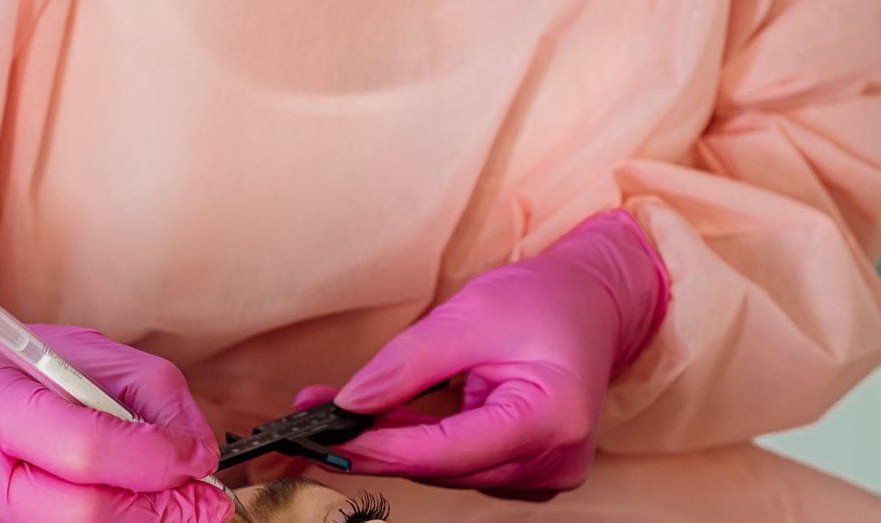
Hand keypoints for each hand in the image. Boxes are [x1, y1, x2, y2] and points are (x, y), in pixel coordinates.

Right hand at [0, 325, 233, 521]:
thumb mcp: (69, 350)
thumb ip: (145, 390)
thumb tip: (197, 451)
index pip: (86, 450)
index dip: (156, 461)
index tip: (197, 460)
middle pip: (85, 515)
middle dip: (160, 512)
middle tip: (205, 502)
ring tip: (172, 505)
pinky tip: (127, 510)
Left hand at [296, 210, 668, 499]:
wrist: (588, 305)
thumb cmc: (540, 302)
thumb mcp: (469, 315)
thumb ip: (408, 364)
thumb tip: (349, 404)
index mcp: (553, 420)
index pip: (450, 450)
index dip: (383, 446)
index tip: (326, 431)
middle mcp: (553, 461)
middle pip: (444, 466)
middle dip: (376, 442)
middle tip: (312, 414)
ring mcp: (542, 473)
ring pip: (445, 468)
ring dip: (392, 441)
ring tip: (335, 410)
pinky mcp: (524, 470)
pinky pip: (458, 463)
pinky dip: (419, 441)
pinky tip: (382, 418)